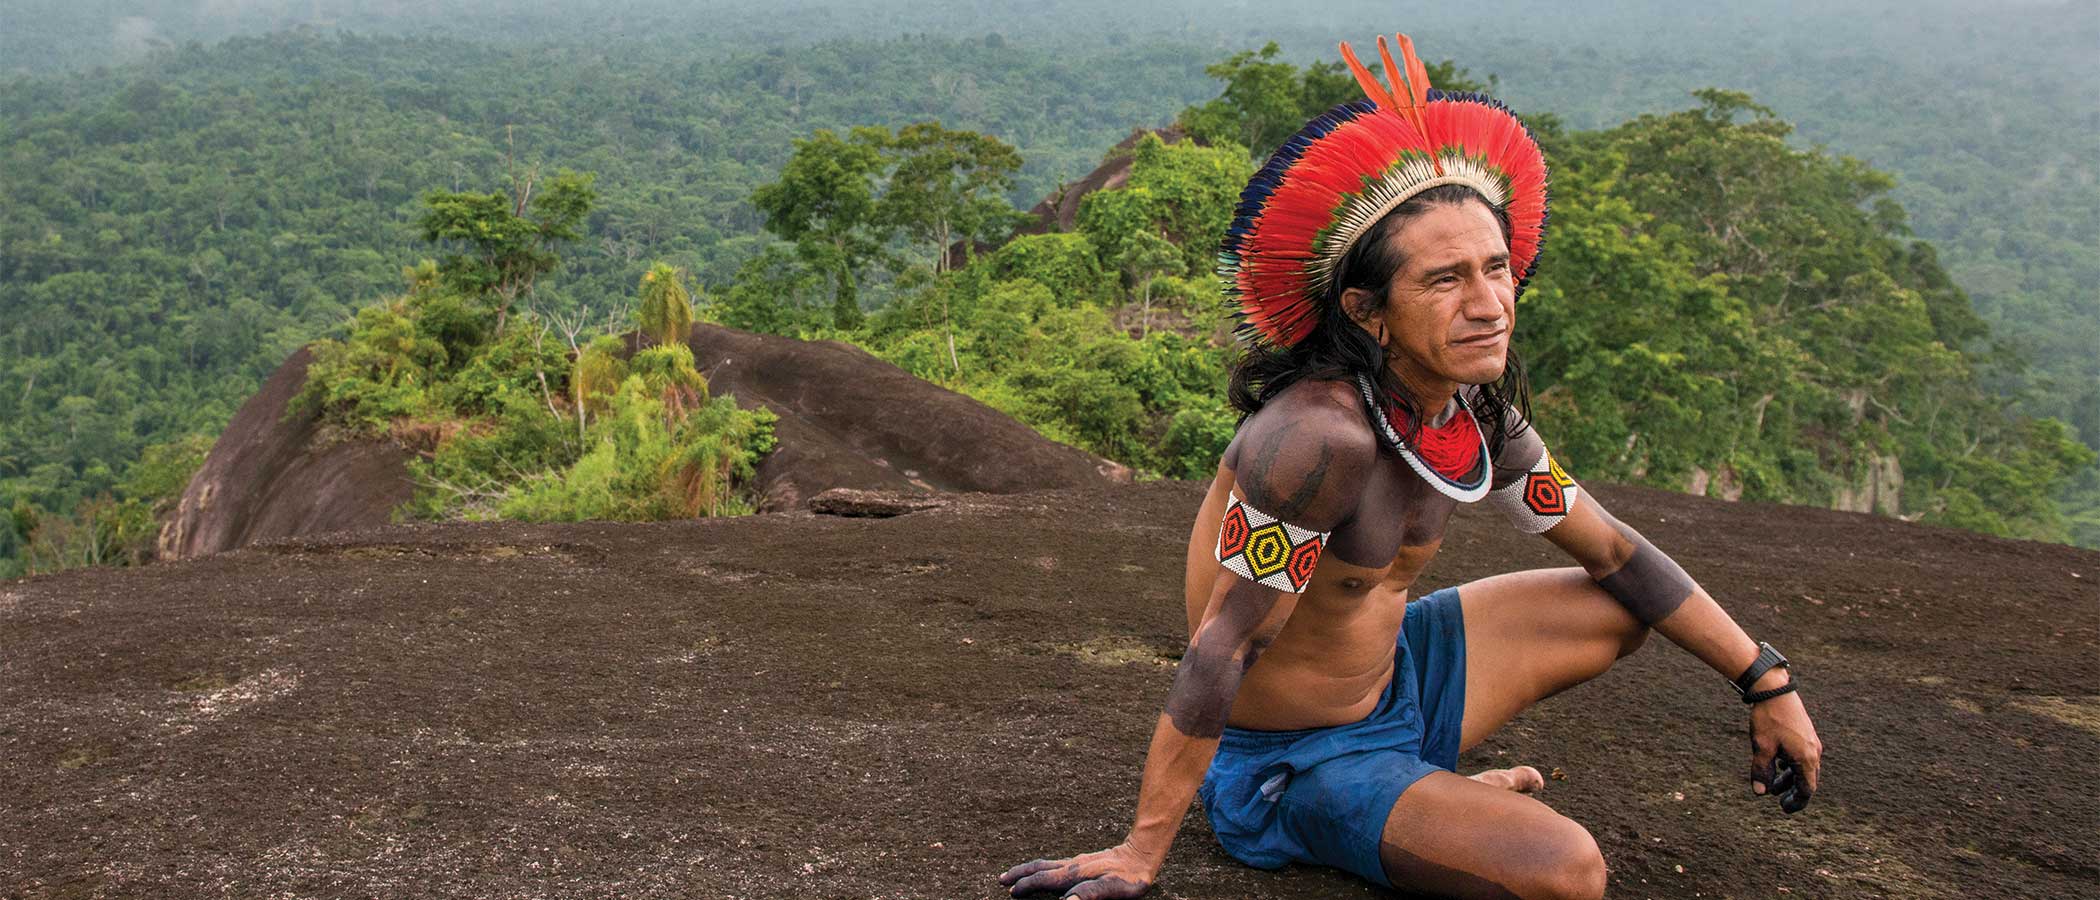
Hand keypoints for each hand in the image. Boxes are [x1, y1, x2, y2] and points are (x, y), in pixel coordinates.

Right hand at [999, 843, 1156, 897]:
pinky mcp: (1083, 863)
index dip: (1025, 886)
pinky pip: (1055, 865)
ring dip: (1028, 869)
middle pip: (1038, 868)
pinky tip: (1046, 873)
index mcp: (1073, 874)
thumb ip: (1088, 895)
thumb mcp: (1111, 889)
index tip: (1010, 892)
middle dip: (1019, 874)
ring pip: (1045, 864)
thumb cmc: (1128, 878)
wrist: (1141, 855)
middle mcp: (1071, 866)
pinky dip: (1042, 869)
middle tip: (1001, 880)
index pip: (1042, 879)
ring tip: (1016, 874)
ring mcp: (1076, 863)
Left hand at [1747, 673, 1821, 812]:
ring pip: (1803, 767)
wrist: (1774, 689)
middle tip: (1780, 802)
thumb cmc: (1768, 719)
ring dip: (1790, 778)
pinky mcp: (1805, 734)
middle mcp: (1813, 751)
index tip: (1785, 809)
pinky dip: (1791, 765)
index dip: (1797, 802)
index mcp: (1806, 758)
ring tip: (1773, 786)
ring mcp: (1811, 742)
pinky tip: (1777, 764)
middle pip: (1807, 780)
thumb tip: (1760, 793)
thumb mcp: (1761, 748)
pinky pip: (1802, 756)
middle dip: (1793, 792)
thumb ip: (1761, 771)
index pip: (1807, 789)